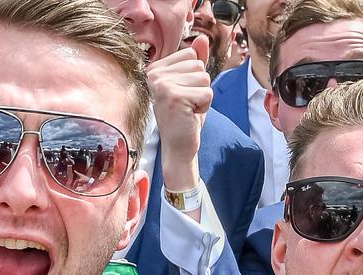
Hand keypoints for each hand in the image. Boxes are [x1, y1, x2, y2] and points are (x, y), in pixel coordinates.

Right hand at [147, 35, 210, 192]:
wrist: (178, 147)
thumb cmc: (185, 116)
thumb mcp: (191, 85)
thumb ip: (196, 61)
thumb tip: (202, 38)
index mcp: (155, 68)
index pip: (192, 55)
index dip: (195, 77)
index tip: (183, 94)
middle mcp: (154, 74)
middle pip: (199, 65)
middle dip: (200, 87)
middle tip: (187, 105)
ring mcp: (162, 85)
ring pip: (204, 78)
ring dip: (203, 97)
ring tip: (188, 109)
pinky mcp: (175, 97)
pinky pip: (207, 92)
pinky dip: (205, 107)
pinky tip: (190, 115)